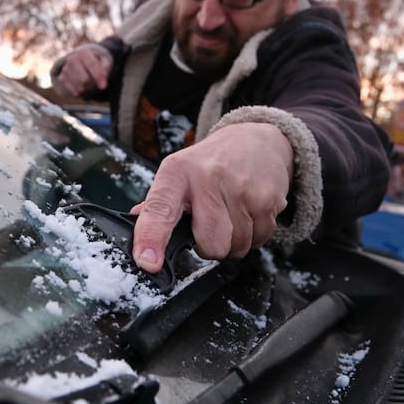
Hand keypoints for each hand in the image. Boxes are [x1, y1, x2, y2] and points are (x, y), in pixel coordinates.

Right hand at [52, 44, 112, 96]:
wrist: (82, 61)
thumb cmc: (96, 61)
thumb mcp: (105, 60)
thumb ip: (105, 66)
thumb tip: (103, 76)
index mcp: (83, 53)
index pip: (91, 66)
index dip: (99, 77)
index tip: (104, 86)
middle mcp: (72, 59)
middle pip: (84, 79)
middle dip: (92, 83)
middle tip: (95, 82)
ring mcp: (65, 69)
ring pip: (78, 87)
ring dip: (86, 88)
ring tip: (89, 83)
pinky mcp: (61, 78)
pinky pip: (72, 91)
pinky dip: (80, 91)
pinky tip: (82, 86)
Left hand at [131, 123, 293, 272]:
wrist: (255, 140)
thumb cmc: (210, 162)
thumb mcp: (178, 173)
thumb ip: (157, 203)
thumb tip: (135, 222)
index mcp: (178, 172)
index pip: (159, 209)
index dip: (151, 238)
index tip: (148, 262)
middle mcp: (209, 177)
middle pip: (210, 242)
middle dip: (209, 247)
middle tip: (209, 227)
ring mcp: (241, 188)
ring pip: (236, 246)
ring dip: (233, 242)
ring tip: (230, 216)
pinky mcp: (268, 199)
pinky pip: (259, 240)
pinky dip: (253, 236)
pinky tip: (248, 214)